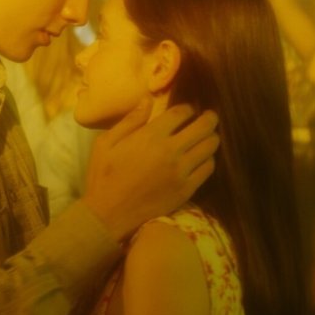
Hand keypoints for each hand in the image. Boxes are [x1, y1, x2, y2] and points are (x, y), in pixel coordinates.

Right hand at [82, 100, 218, 239]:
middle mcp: (170, 151)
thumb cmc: (103, 176)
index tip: (187, 110)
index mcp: (150, 136)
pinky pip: (208, 169)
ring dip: (211, 138)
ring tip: (208, 136)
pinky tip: (203, 158)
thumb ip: (130, 121)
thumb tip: (147, 100)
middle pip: (202, 128)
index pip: (180, 113)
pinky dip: (209, 159)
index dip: (187, 108)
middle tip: (209, 117)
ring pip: (209, 147)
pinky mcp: (187, 189)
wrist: (109, 213)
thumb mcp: (106, 143)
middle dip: (208, 118)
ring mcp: (181, 171)